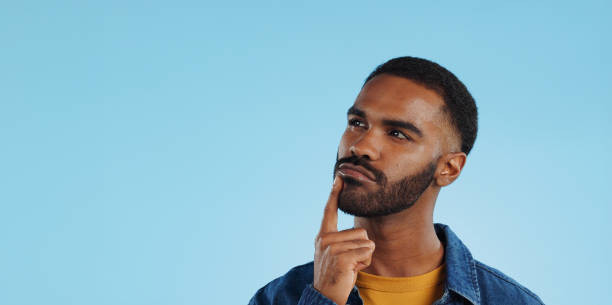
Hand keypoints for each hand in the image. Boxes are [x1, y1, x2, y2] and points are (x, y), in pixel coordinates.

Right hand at [313, 176, 374, 304]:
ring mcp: (332, 248)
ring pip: (366, 241)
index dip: (334, 194)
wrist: (325, 295)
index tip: (339, 178)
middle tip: (349, 262)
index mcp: (323, 235)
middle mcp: (325, 239)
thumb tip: (362, 234)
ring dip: (365, 256)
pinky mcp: (341, 257)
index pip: (329, 211)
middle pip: (360, 231)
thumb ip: (341, 240)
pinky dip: (365, 263)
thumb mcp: (334, 253)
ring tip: (351, 266)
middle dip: (362, 248)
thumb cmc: (335, 274)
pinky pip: (367, 252)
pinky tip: (353, 270)